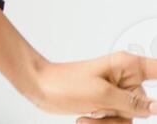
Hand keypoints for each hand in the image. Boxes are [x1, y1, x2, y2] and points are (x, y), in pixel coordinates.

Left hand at [27, 51, 155, 121]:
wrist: (40, 89)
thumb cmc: (63, 82)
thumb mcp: (101, 94)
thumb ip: (132, 103)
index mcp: (127, 66)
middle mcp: (125, 79)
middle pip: (145, 105)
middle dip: (122, 113)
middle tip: (102, 109)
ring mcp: (117, 93)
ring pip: (130, 117)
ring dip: (109, 122)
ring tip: (90, 115)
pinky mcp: (108, 105)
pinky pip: (117, 121)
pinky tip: (86, 118)